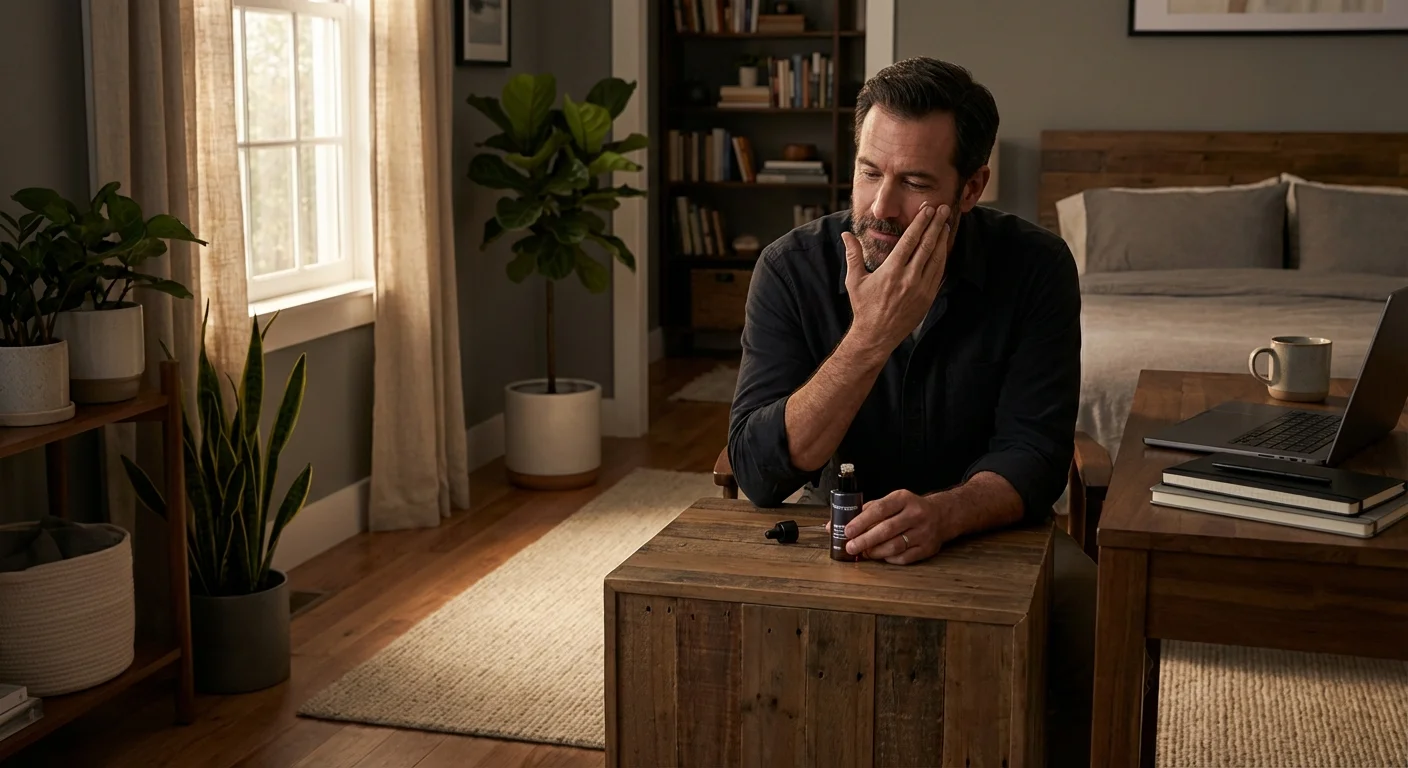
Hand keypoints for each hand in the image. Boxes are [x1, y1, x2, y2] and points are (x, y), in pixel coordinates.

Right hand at [841, 202, 951, 351]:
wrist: (876, 336)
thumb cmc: (864, 307)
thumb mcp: (854, 280)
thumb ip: (853, 255)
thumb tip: (846, 234)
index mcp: (891, 272)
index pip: (910, 241)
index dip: (920, 223)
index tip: (927, 210)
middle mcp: (909, 279)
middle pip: (927, 245)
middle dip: (936, 225)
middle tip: (943, 209)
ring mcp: (921, 289)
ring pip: (936, 258)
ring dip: (942, 240)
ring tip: (946, 224)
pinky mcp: (928, 298)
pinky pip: (938, 273)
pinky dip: (942, 258)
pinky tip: (943, 248)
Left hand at [842, 489, 954, 564]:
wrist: (941, 515)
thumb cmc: (909, 508)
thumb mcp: (892, 501)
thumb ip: (865, 511)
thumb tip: (833, 525)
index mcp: (903, 498)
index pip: (879, 509)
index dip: (861, 521)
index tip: (847, 530)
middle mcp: (915, 514)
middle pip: (886, 529)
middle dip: (865, 540)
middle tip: (850, 547)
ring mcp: (923, 532)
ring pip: (895, 545)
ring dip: (875, 551)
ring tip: (863, 552)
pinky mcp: (928, 548)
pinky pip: (904, 557)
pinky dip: (889, 558)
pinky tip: (881, 556)